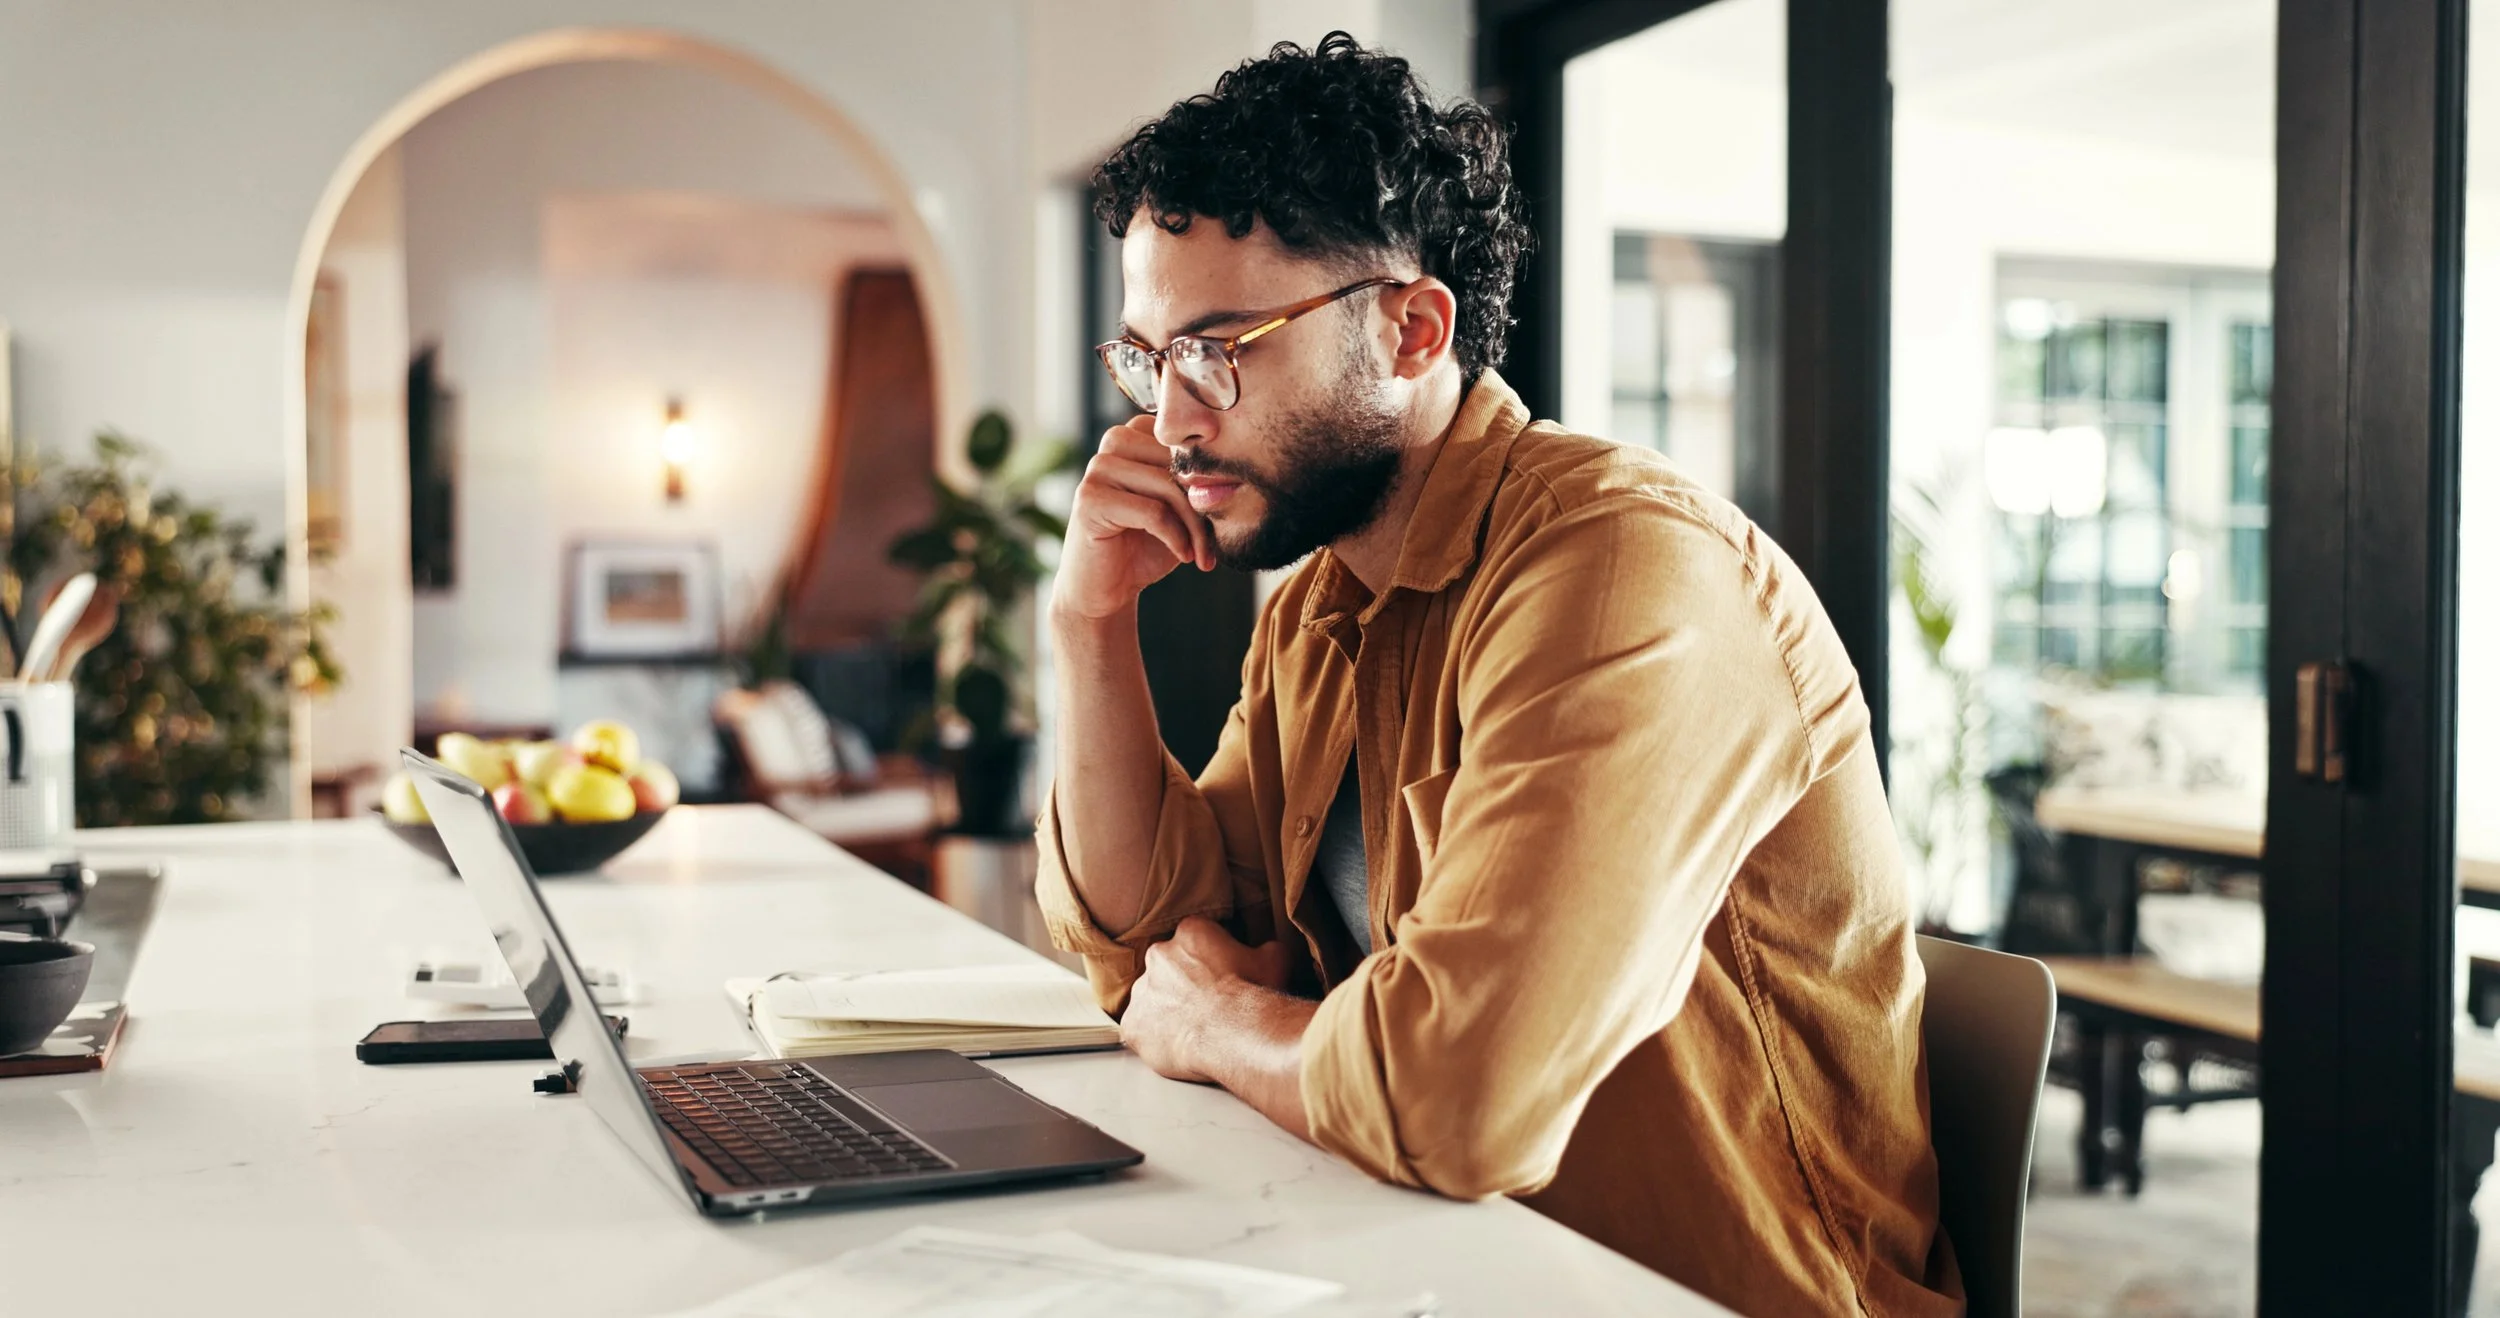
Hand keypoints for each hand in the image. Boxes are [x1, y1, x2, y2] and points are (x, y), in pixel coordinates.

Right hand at [1054, 418, 1212, 621]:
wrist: (1108, 588)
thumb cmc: (1146, 545)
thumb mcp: (1181, 508)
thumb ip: (1198, 482)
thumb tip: (1237, 470)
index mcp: (1137, 434)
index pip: (1187, 442)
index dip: (1211, 477)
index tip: (1226, 512)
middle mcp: (1114, 442)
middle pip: (1178, 462)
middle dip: (1204, 505)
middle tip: (1215, 541)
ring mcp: (1098, 469)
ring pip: (1168, 486)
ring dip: (1194, 526)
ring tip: (1201, 553)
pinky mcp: (1090, 499)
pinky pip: (1153, 512)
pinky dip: (1176, 538)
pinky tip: (1184, 556)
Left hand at [1121, 916, 1291, 1080]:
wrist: (1234, 1034)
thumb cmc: (1252, 996)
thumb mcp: (1275, 960)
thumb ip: (1266, 948)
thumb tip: (1267, 951)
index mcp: (1191, 933)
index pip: (1196, 939)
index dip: (1212, 960)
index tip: (1224, 976)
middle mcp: (1159, 956)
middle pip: (1168, 967)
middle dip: (1185, 983)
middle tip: (1208, 1004)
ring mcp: (1142, 992)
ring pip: (1152, 999)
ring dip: (1168, 1010)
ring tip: (1195, 1029)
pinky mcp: (1133, 1026)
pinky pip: (1139, 1030)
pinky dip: (1154, 1038)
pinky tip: (1178, 1046)